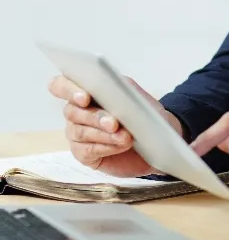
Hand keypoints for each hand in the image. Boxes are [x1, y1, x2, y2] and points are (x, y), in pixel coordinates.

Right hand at [48, 74, 182, 177]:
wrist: (155, 139)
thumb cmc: (142, 113)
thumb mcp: (135, 95)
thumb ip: (121, 88)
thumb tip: (111, 86)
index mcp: (85, 91)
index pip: (61, 86)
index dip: (68, 90)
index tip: (84, 98)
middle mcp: (76, 111)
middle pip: (71, 111)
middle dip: (95, 117)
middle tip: (114, 123)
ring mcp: (77, 133)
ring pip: (80, 132)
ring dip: (104, 134)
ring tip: (125, 136)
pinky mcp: (83, 153)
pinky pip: (87, 150)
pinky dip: (107, 147)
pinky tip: (121, 145)